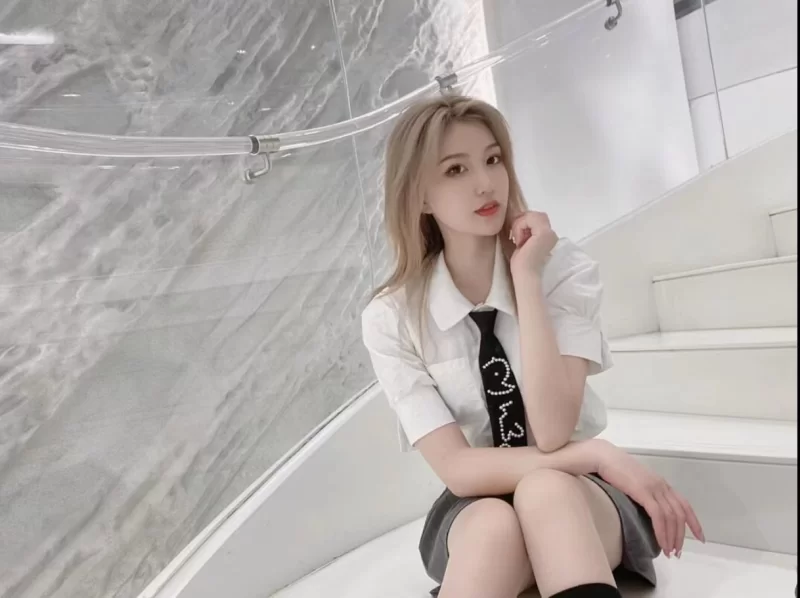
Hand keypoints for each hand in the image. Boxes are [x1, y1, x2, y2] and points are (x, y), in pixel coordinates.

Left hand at [508, 211, 557, 276]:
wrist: (524, 275)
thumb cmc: (521, 264)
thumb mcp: (523, 242)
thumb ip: (526, 230)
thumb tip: (518, 217)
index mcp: (548, 237)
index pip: (536, 218)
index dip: (524, 224)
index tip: (518, 239)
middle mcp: (552, 234)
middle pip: (536, 214)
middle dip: (522, 222)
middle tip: (517, 238)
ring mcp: (549, 233)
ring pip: (532, 215)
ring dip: (520, 225)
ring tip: (519, 240)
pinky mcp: (544, 233)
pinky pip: (529, 219)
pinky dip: (519, 227)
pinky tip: (520, 241)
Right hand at [592, 439, 704, 557]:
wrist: (603, 457)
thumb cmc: (615, 469)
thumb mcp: (637, 481)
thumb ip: (646, 493)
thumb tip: (649, 509)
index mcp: (662, 483)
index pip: (685, 505)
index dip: (695, 523)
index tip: (700, 538)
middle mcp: (662, 485)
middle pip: (680, 514)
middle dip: (681, 536)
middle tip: (677, 552)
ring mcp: (654, 488)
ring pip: (671, 517)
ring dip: (672, 538)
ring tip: (669, 552)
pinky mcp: (643, 492)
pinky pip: (658, 516)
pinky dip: (662, 532)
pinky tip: (661, 543)